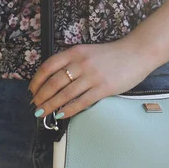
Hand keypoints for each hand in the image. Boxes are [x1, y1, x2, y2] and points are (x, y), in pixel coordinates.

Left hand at [28, 40, 151, 118]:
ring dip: (51, 105)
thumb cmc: (111, 55)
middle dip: (41, 96)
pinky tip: (61, 115)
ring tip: (42, 113)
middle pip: (53, 83)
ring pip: (65, 94)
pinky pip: (81, 102)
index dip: (37, 81)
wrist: (137, 53)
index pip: (48, 67)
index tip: (32, 91)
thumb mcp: (87, 52)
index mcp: (74, 52)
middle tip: (35, 105)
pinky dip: (68, 110)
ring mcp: (92, 76)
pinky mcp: (103, 88)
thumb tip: (54, 80)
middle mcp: (81, 63)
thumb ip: (71, 62)